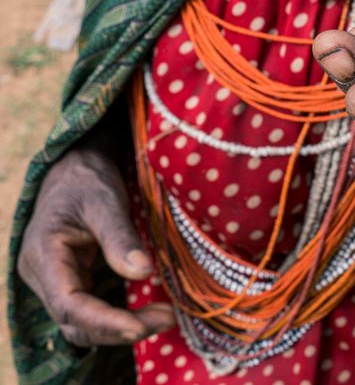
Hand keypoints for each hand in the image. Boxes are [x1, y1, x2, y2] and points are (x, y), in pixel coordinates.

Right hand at [17, 143, 174, 345]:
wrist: (77, 168)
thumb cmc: (88, 180)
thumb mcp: (105, 202)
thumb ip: (120, 237)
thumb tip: (144, 272)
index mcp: (43, 256)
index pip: (68, 304)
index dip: (103, 321)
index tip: (140, 326)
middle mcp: (43, 276)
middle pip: (75, 322)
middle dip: (121, 328)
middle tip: (168, 319)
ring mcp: (55, 282)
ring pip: (82, 324)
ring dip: (122, 328)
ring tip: (166, 317)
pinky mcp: (72, 282)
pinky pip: (91, 312)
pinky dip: (119, 318)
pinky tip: (150, 313)